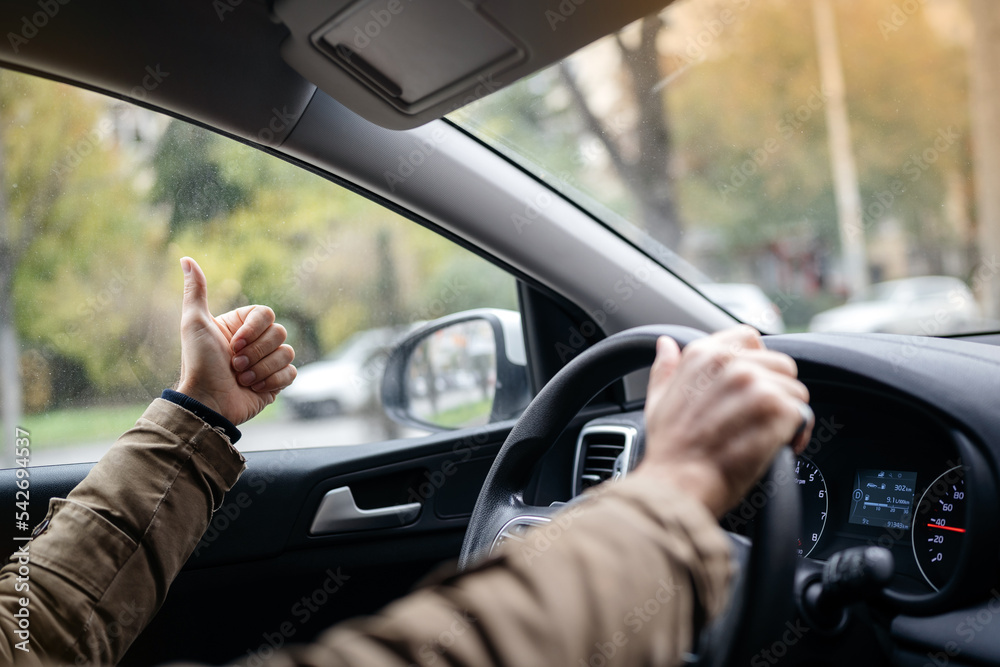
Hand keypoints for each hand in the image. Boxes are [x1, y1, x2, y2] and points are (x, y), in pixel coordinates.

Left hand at [175, 257, 296, 425]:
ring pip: (287, 353)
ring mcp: (267, 363)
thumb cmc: (199, 363)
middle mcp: (256, 343)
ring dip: (261, 368)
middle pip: (279, 333)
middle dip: (256, 352)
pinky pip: (291, 373)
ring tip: (241, 378)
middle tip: (235, 365)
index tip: (233, 344)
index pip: (267, 314)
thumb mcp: (194, 323)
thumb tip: (185, 258)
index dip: (254, 330)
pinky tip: (253, 388)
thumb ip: (195, 291)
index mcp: (241, 326)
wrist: (207, 402)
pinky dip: (272, 381)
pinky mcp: (276, 383)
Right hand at [633, 326, 812, 516]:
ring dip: (788, 415)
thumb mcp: (657, 400)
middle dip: (777, 391)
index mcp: (702, 355)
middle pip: (780, 364)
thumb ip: (666, 368)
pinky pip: (802, 414)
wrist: (677, 485)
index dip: (757, 363)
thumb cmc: (668, 449)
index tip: (751, 388)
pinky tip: (779, 448)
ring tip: (768, 437)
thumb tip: (666, 345)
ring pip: (795, 391)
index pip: (749, 338)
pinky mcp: (774, 408)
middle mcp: (730, 363)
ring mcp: (754, 384)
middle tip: (761, 420)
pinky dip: (797, 435)